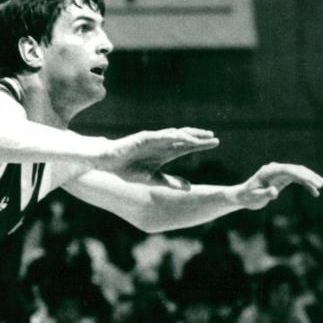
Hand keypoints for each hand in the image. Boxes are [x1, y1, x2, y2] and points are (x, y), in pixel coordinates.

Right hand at [98, 127, 218, 180]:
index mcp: (164, 153)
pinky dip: (171, 136)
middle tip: (215, 138)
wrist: (107, 164)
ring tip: (202, 136)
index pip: (186, 147)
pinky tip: (181, 137)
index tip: (216, 143)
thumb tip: (189, 188)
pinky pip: (160, 136)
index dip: (200, 145)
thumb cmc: (127, 170)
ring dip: (188, 135)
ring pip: (174, 135)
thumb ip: (170, 182)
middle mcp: (161, 144)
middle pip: (184, 138)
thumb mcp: (152, 179)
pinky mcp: (142, 138)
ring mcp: (152, 139)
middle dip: (199, 137)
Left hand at [235, 162, 322, 208]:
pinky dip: (305, 184)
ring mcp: (280, 173)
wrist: (243, 196)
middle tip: (321, 184)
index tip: (311, 181)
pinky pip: (297, 179)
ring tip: (321, 186)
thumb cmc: (248, 197)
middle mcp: (276, 169)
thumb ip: (265, 194)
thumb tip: (274, 191)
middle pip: (296, 169)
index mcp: (269, 171)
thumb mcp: (255, 197)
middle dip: (310, 176)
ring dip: (310, 179)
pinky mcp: (282, 178)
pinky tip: (314, 192)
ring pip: (299, 173)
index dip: (301, 174)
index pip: (288, 170)